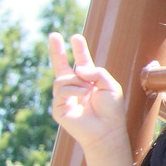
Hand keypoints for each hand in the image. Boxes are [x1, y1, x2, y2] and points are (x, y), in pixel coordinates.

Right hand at [48, 33, 131, 153]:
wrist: (107, 130)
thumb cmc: (111, 109)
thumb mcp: (110, 85)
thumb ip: (96, 72)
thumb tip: (78, 69)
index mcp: (89, 82)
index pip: (81, 62)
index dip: (78, 50)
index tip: (75, 37)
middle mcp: (75, 88)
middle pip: (62, 66)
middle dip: (57, 50)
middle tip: (53, 35)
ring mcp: (65, 98)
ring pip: (62, 79)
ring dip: (78, 82)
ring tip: (89, 90)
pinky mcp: (58, 108)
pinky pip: (62, 91)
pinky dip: (74, 91)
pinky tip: (82, 97)